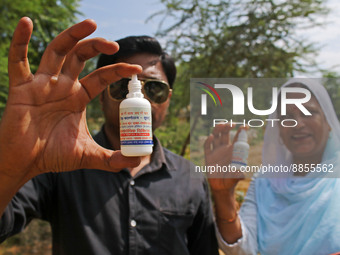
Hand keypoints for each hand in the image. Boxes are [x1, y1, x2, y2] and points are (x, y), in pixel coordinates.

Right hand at [0, 17, 141, 179]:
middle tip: (115, 44)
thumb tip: (136, 163)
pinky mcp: (21, 88)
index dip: (118, 70)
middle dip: (97, 46)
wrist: (25, 164)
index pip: (101, 76)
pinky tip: (26, 23)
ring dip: (72, 35)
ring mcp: (42, 84)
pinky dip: (20, 41)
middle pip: (80, 56)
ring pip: (57, 51)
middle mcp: (62, 86)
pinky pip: (17, 60)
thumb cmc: (53, 156)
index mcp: (78, 97)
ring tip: (91, 24)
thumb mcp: (88, 155)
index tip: (135, 68)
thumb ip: (112, 159)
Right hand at [204, 124, 245, 191]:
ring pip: (216, 137)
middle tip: (231, 123)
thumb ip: (238, 174)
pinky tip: (211, 137)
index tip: (245, 126)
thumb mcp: (236, 177)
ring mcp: (215, 152)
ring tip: (221, 125)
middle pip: (225, 134)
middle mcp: (224, 149)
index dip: (241, 132)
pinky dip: (208, 141)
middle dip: (227, 127)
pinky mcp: (208, 156)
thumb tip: (241, 173)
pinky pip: (207, 147)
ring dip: (218, 130)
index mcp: (233, 151)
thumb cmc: (231, 180)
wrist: (221, 187)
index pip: (237, 139)